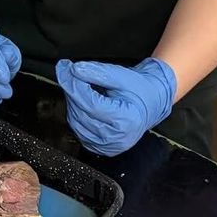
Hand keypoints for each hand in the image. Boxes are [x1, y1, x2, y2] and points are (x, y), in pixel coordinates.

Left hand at [55, 57, 176, 156]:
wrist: (152, 102)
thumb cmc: (139, 88)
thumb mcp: (120, 75)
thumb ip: (97, 72)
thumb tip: (73, 70)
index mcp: (125, 120)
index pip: (90, 103)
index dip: (74, 84)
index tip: (65, 69)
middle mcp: (116, 138)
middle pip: (81, 113)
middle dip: (72, 91)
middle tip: (69, 73)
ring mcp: (108, 146)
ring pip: (76, 123)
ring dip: (72, 102)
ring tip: (80, 87)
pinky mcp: (101, 148)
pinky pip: (79, 131)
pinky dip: (76, 114)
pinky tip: (82, 102)